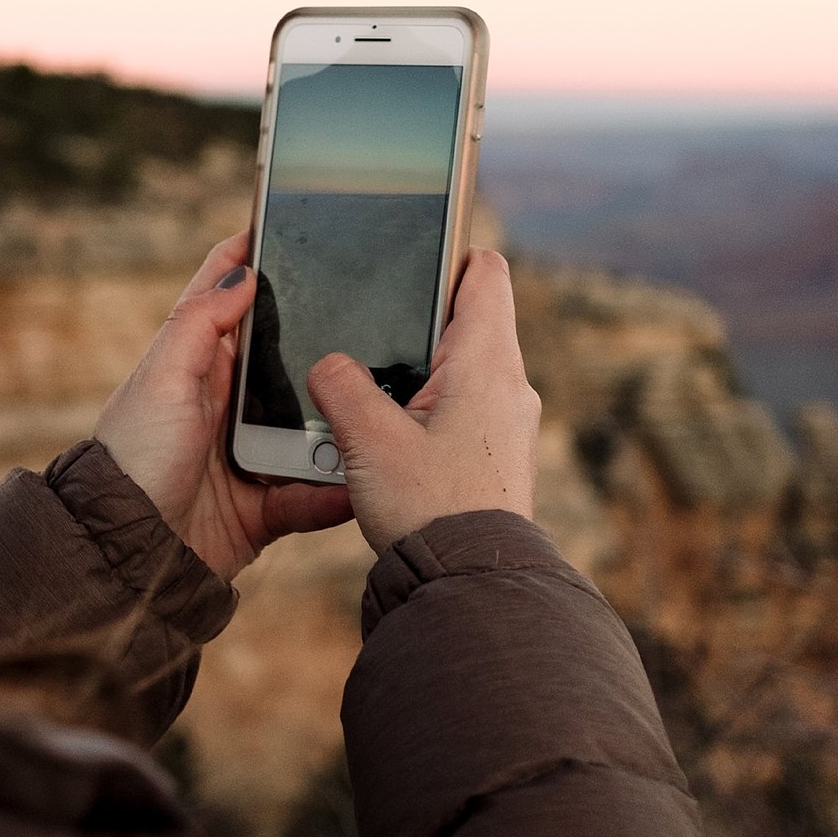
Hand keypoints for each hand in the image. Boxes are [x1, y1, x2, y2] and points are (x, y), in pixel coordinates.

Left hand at [95, 232, 353, 581]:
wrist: (128, 551)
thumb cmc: (134, 456)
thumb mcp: (161, 378)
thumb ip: (198, 323)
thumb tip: (241, 271)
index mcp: (196, 363)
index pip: (228, 295)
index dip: (260, 258)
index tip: (301, 221)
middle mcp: (224, 402)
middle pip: (290, 358)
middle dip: (331, 344)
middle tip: (386, 317)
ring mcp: (248, 452)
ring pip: (315, 426)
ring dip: (346, 424)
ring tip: (391, 406)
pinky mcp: (266, 503)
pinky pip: (316, 493)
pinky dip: (338, 492)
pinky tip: (368, 482)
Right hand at [305, 248, 539, 554]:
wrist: (467, 584)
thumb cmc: (427, 507)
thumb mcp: (365, 438)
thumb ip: (339, 384)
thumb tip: (328, 364)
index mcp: (485, 361)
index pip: (484, 272)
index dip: (448, 253)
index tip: (408, 254)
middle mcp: (509, 384)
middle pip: (465, 321)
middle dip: (413, 321)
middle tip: (363, 330)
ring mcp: (508, 422)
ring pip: (458, 370)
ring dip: (413, 373)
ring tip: (364, 394)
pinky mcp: (496, 455)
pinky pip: (458, 410)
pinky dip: (423, 409)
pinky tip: (383, 436)